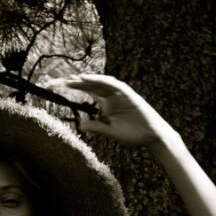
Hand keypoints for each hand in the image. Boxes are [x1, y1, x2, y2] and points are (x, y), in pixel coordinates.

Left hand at [51, 73, 177, 148]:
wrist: (151, 137)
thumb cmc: (133, 135)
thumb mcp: (111, 132)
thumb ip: (97, 127)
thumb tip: (80, 125)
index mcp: (107, 106)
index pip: (89, 93)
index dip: (77, 88)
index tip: (63, 86)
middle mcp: (112, 97)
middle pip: (93, 86)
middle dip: (79, 82)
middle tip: (63, 79)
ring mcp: (120, 95)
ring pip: (102, 83)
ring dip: (89, 79)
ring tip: (75, 78)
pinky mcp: (129, 95)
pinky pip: (114, 85)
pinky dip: (103, 81)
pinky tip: (91, 79)